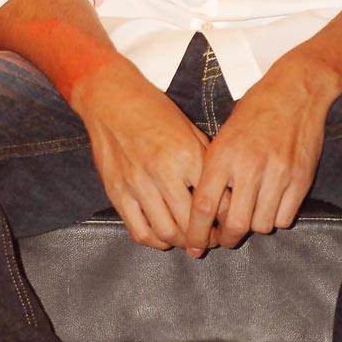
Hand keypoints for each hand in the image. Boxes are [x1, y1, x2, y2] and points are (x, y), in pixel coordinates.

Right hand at [71, 56, 215, 250]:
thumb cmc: (153, 111)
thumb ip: (205, 161)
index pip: (215, 201)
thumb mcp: (189, 129)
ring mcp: (137, 185)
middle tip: (213, 238)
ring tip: (190, 240)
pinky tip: (164, 235)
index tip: (229, 224)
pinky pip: (140, 231)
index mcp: (186, 155)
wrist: (111, 99)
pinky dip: (156, 241)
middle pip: (192, 224)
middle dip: (207, 238)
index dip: (227, 219)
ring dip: (183, 243)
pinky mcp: (118, 193)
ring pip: (167, 233)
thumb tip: (224, 192)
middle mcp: (162, 172)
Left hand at [184, 49, 338, 256]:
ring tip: (250, 214)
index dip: (197, 232)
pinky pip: (285, 218)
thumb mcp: (225, 134)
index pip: (204, 206)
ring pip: (261, 225)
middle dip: (227, 239)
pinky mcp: (301, 179)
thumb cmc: (255, 111)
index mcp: (224, 154)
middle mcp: (250, 166)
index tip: (193, 246)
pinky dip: (275, 218)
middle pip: (235, 224)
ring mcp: (278, 174)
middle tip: (225, 239)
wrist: (295, 91)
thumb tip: (207, 210)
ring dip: (253, 226)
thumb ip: (216, 169)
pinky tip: (271, 204)